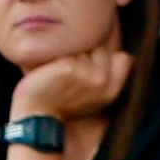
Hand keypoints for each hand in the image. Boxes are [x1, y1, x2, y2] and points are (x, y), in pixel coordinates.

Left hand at [10, 48, 130, 123]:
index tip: (90, 66)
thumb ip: (106, 75)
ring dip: (67, 52)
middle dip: (84, 53)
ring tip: (56, 69)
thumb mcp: (93, 96)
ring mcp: (86, 73)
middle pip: (99, 46)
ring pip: (80, 45)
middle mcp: (102, 80)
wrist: (36, 114)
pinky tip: (48, 68)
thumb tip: (121, 52)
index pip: (123, 58)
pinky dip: (54, 54)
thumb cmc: (62, 103)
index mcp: (111, 90)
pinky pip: (64, 46)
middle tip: (68, 71)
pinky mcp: (68, 66)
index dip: (106, 57)